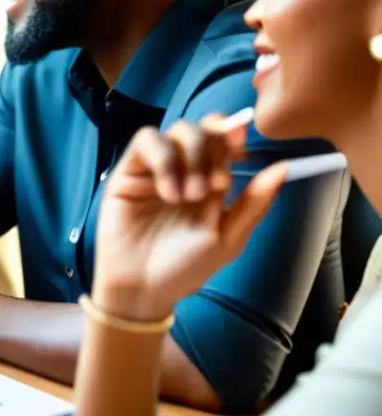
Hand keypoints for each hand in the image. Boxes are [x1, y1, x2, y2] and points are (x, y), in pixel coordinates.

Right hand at [93, 116, 286, 321]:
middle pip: (201, 127)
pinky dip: (162, 159)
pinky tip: (168, 193)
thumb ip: (254, 203)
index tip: (242, 149)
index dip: (234, 135)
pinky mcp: (129, 170)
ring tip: (189, 196)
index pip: (224, 140)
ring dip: (190, 156)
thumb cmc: (185, 267)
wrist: (143, 288)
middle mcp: (183, 169)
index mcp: (209, 180)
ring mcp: (155, 168)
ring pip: (175, 130)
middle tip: (216, 184)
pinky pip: (145, 141)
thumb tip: (285, 167)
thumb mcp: (228, 237)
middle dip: (213, 147)